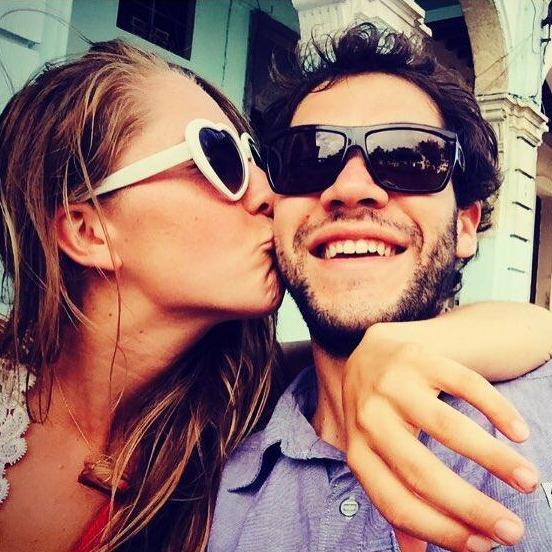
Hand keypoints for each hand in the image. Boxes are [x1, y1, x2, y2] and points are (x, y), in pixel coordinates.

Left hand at [342, 324, 538, 551]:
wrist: (361, 354)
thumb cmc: (373, 415)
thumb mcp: (371, 453)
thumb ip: (393, 496)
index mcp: (359, 452)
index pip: (396, 503)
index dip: (439, 529)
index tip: (482, 546)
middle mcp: (371, 420)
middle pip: (422, 472)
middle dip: (470, 506)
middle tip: (513, 529)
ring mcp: (395, 386)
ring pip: (448, 426)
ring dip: (492, 457)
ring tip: (527, 480)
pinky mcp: (419, 359)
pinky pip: (464, 382)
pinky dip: (495, 408)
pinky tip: (518, 431)